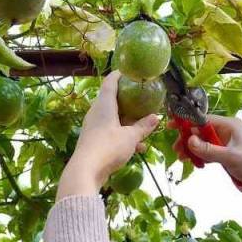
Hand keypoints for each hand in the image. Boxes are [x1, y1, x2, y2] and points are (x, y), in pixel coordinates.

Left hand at [59, 71, 159, 198]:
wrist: (86, 170)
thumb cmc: (108, 147)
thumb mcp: (130, 137)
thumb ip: (143, 127)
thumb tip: (156, 118)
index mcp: (104, 104)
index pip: (110, 82)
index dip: (119, 74)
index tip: (129, 72)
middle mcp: (96, 112)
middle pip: (112, 100)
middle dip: (128, 102)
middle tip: (142, 101)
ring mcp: (93, 126)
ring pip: (113, 119)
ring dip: (128, 123)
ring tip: (144, 131)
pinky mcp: (92, 140)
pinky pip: (110, 132)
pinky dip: (123, 136)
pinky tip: (137, 148)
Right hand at [182, 114, 241, 194]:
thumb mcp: (229, 157)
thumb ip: (209, 149)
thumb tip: (189, 141)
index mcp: (229, 125)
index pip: (203, 119)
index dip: (187, 122)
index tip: (172, 126)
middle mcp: (226, 131)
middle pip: (200, 131)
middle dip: (187, 139)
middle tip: (176, 150)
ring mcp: (225, 142)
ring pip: (202, 142)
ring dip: (191, 149)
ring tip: (182, 158)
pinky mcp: (224, 153)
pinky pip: (207, 151)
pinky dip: (199, 156)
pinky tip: (193, 163)